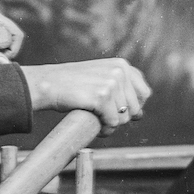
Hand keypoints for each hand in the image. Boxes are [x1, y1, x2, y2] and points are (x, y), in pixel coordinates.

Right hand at [21, 58, 151, 132]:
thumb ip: (121, 88)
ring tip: (95, 118)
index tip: (117, 110)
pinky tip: (94, 123)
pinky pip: (113, 123)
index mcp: (122, 65)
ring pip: (124, 118)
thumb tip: (140, 115)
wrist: (49, 84)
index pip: (144, 93)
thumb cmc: (73, 84)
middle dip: (121, 117)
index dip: (133, 106)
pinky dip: (105, 129)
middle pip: (136, 108)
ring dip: (111, 124)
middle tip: (103, 116)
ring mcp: (112, 83)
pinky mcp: (102, 96)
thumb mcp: (101, 76)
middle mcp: (120, 71)